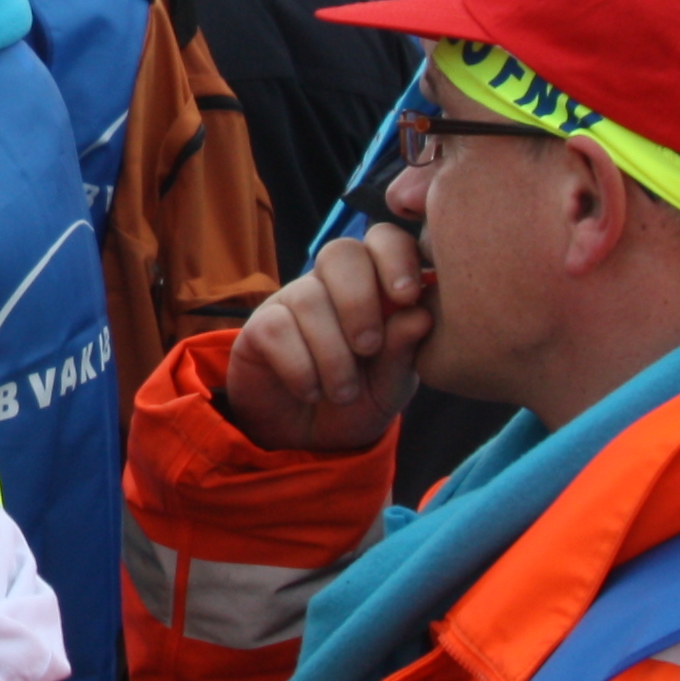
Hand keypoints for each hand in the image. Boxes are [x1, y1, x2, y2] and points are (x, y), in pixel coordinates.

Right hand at [222, 226, 433, 456]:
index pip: (385, 240)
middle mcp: (332, 284)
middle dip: (359, 301)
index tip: (407, 297)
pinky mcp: (259, 326)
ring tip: (343, 392)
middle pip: (341, 253)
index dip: (396, 257)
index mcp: (375, 286)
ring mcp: (293, 301)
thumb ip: (404, 351)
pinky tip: (310, 391)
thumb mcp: (391, 386)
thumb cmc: (358, 401)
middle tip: (369, 348)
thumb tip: (419, 315)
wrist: (307, 440)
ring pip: (309, 297)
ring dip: (331, 354)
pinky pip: (276, 328)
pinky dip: (299, 367)